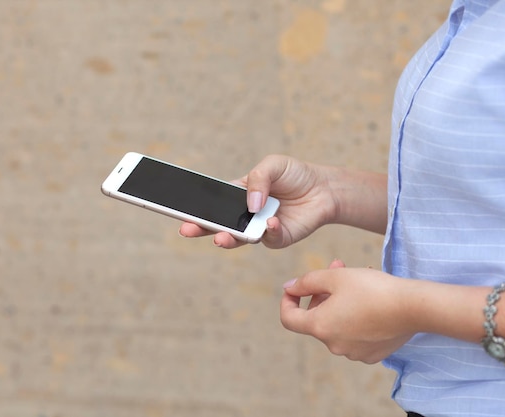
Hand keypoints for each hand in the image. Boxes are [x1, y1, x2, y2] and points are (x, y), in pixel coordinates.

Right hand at [179, 155, 339, 248]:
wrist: (323, 189)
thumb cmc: (295, 175)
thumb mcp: (273, 165)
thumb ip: (258, 179)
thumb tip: (250, 203)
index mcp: (238, 195)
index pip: (214, 203)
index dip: (198, 208)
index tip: (181, 212)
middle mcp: (245, 215)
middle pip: (218, 224)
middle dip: (201, 228)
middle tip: (187, 230)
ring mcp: (259, 229)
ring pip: (239, 238)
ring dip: (228, 238)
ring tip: (220, 237)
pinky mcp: (277, 238)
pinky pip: (269, 238)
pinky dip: (268, 231)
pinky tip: (271, 222)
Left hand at [280, 262, 413, 363]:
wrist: (414, 308)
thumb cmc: (373, 289)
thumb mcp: (336, 276)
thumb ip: (307, 281)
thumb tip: (289, 287)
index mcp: (320, 327)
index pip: (289, 318)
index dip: (288, 300)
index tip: (295, 288)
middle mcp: (333, 345)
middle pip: (316, 317)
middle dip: (322, 292)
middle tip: (337, 268)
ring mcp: (353, 352)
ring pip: (337, 323)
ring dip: (340, 301)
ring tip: (359, 279)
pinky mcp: (371, 354)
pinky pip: (354, 333)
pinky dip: (355, 316)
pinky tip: (371, 300)